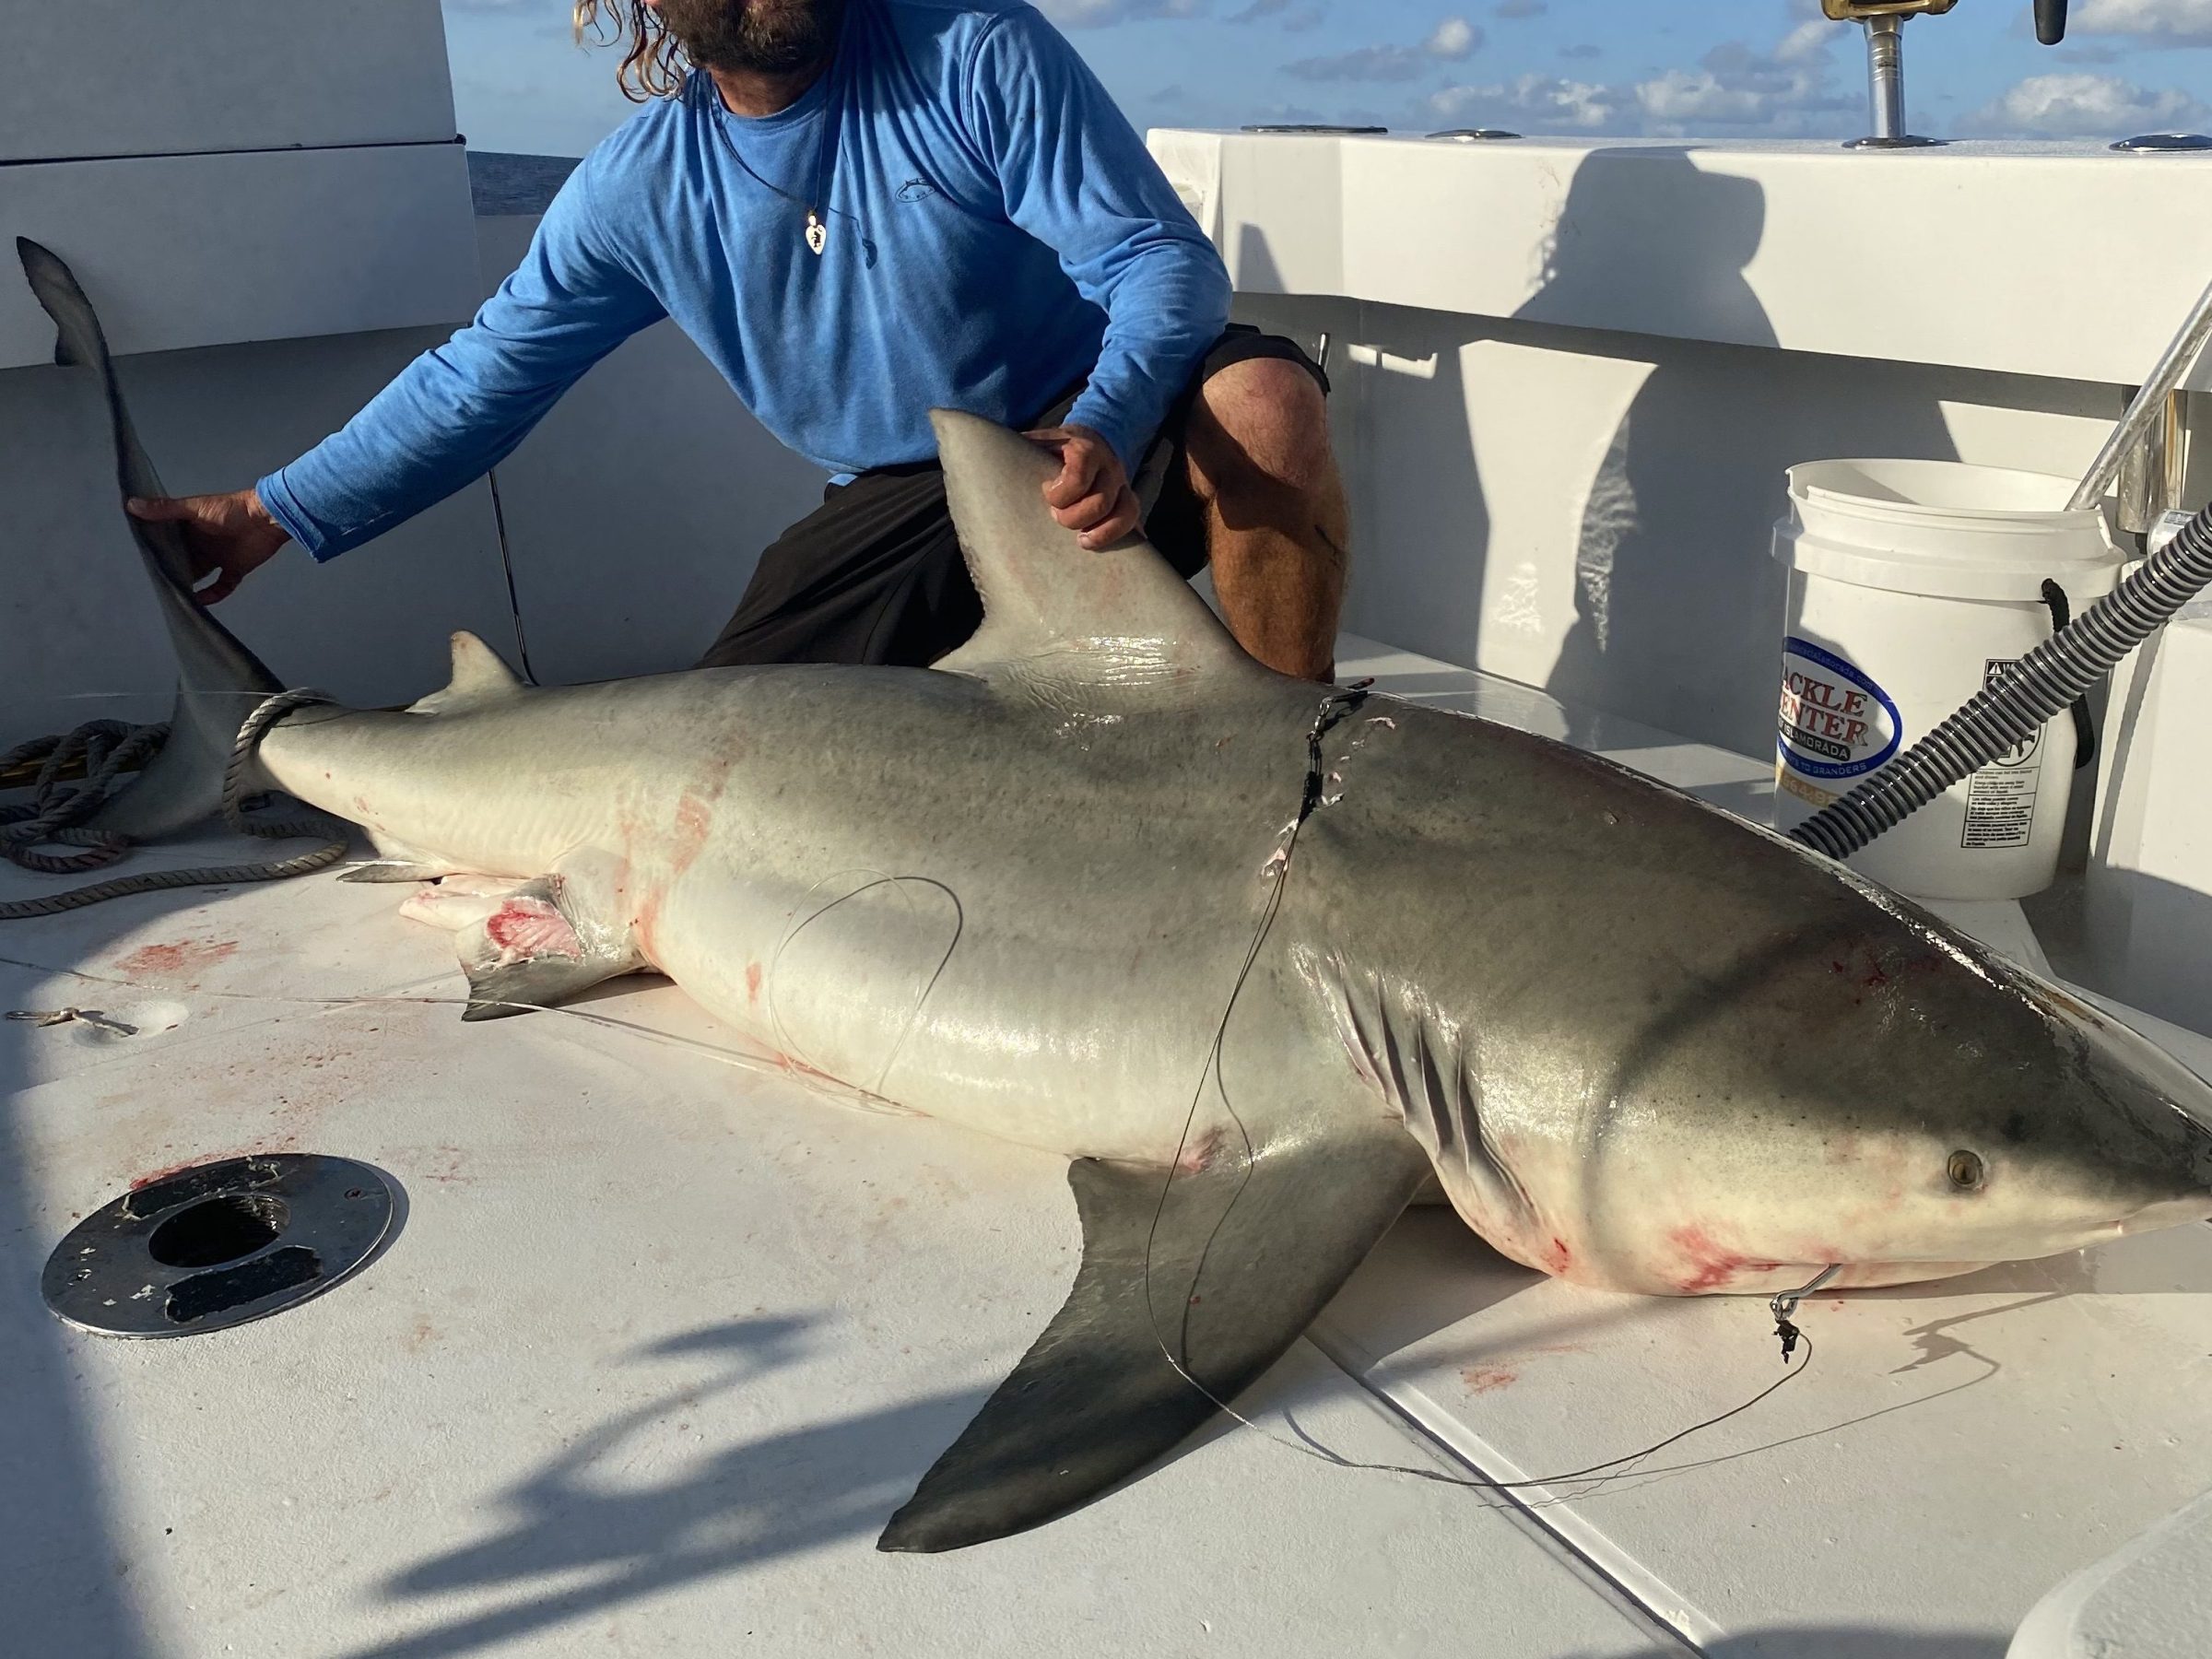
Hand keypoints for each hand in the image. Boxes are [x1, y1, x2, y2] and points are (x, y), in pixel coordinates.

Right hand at [126, 488, 289, 603]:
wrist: (267, 518)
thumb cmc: (230, 509)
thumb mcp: (193, 508)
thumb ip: (164, 509)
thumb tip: (131, 505)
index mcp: (191, 527)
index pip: (169, 539)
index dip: (157, 548)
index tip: (140, 560)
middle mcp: (203, 543)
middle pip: (183, 559)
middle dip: (172, 570)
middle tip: (154, 583)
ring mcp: (219, 557)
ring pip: (199, 574)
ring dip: (189, 584)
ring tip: (172, 595)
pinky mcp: (235, 569)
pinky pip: (222, 586)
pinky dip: (212, 595)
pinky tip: (199, 603)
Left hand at [1026, 424, 1139, 550]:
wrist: (1089, 441)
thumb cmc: (1053, 448)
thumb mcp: (1037, 441)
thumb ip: (1020, 450)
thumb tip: (977, 457)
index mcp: (1084, 448)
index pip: (1081, 470)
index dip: (1063, 491)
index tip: (1047, 494)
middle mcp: (1108, 466)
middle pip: (1102, 499)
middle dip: (1076, 516)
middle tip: (1057, 518)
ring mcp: (1122, 485)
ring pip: (1126, 511)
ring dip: (1102, 533)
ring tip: (1081, 542)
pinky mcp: (1127, 502)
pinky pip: (1134, 522)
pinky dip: (1121, 538)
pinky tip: (1103, 549)